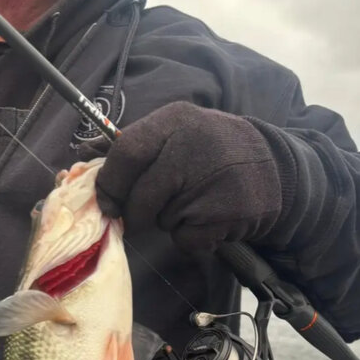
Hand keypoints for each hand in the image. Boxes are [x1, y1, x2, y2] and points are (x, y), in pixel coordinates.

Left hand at [94, 101, 293, 251]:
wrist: (275, 168)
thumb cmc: (211, 150)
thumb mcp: (176, 133)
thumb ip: (133, 146)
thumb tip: (84, 157)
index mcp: (175, 121)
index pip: (126, 152)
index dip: (110, 183)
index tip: (107, 201)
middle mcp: (193, 146)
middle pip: (141, 196)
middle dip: (136, 213)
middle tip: (145, 213)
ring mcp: (212, 180)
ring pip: (163, 220)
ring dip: (171, 221)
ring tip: (195, 202)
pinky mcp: (227, 213)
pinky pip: (187, 238)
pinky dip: (192, 237)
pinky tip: (210, 218)